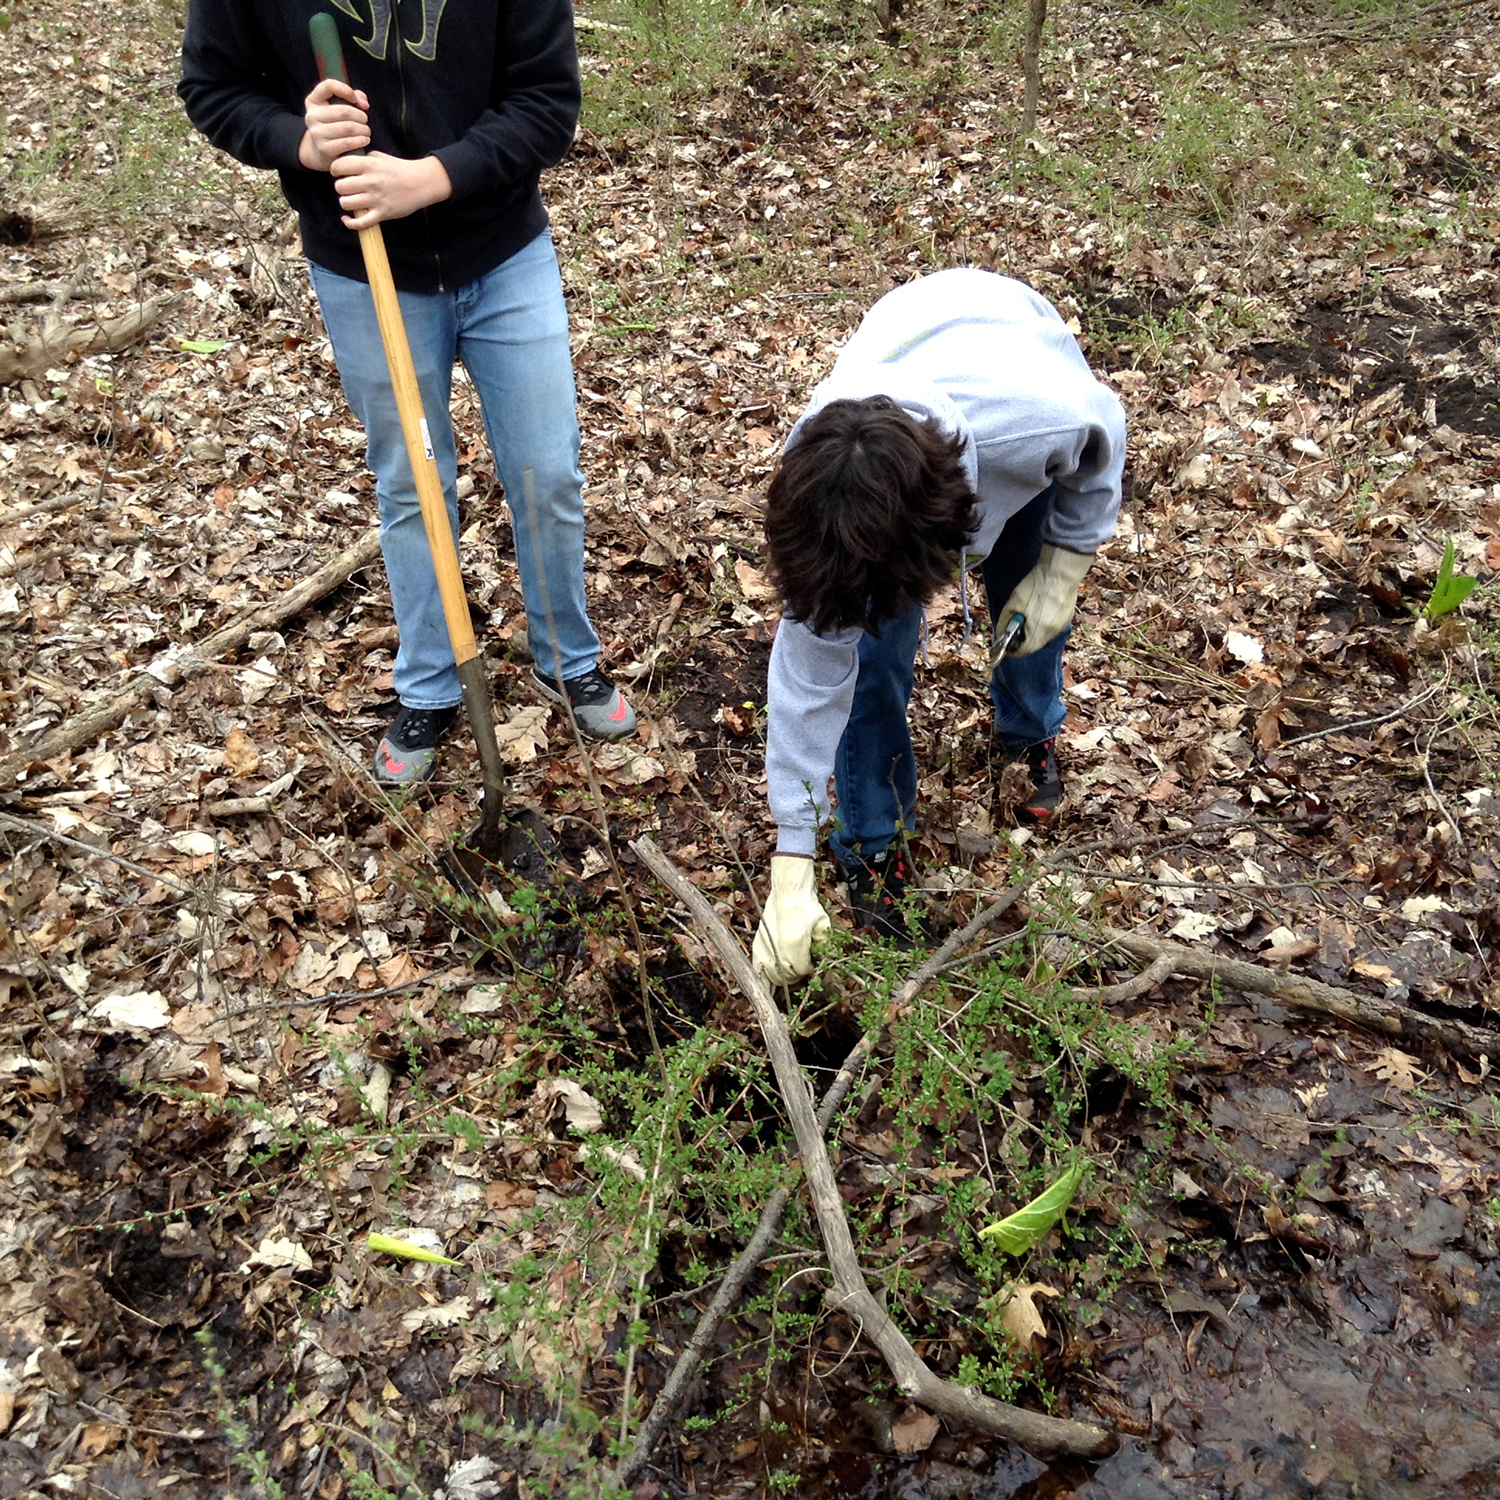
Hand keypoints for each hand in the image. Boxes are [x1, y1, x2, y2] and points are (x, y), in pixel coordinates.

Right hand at [298, 78, 370, 171]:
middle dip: (361, 116)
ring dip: (363, 130)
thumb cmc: (335, 125)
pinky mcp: (324, 149)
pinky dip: (360, 141)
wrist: (321, 152)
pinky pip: (347, 143)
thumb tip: (364, 104)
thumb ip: (354, 97)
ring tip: (366, 132)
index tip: (355, 100)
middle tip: (365, 121)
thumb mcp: (340, 107)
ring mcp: (316, 133)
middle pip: (344, 111)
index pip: (328, 86)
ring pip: (348, 128)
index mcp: (313, 101)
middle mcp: (312, 116)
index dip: (345, 90)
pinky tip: (365, 140)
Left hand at [329, 151, 452, 229]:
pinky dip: (350, 223)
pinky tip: (347, 219)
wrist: (421, 183)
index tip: (340, 173)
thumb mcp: (380, 156)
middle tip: (348, 188)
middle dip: (341, 187)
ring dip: (346, 203)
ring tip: (352, 200)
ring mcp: (376, 199)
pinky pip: (359, 223)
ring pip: (346, 203)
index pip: (339, 166)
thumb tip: (347, 161)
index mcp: (369, 165)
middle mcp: (370, 181)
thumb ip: (363, 158)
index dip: (335, 170)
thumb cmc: (399, 169)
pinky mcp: (382, 214)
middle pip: (340, 186)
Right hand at [752, 855, 830, 984]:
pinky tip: (766, 986)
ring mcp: (765, 947)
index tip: (812, 966)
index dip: (810, 970)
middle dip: (797, 976)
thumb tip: (819, 961)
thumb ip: (823, 945)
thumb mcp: (824, 925)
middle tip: (801, 969)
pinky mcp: (757, 945)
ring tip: (788, 976)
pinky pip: (758, 969)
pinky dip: (762, 979)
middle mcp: (778, 948)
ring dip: (782, 978)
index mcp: (796, 944)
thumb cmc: (807, 907)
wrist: (788, 891)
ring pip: (773, 975)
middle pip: (787, 976)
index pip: (803, 970)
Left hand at [995, 543, 1093, 657]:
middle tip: (1015, 627)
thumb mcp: (1013, 603)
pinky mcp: (1068, 617)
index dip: (1012, 650)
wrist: (1061, 571)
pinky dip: (1044, 624)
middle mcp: (1052, 634)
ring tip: (1028, 616)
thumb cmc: (1035, 586)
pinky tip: (1041, 610)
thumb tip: (1000, 635)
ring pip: (1044, 636)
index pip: (1023, 652)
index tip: (1005, 644)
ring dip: (1034, 631)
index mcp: (1038, 632)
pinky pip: (1052, 627)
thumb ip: (1004, 622)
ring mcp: (1062, 626)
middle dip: (1023, 639)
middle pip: (1034, 645)